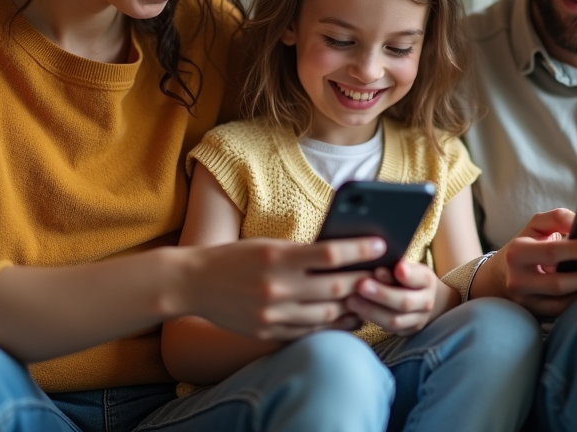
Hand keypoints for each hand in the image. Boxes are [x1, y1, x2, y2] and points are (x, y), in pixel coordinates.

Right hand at [188, 236, 385, 341]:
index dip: (360, 249)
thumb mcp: (268, 245)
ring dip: (353, 307)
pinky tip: (346, 317)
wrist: (192, 283)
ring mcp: (272, 314)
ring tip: (370, 297)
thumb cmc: (236, 257)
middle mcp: (276, 287)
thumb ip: (301, 251)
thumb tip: (342, 254)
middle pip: (335, 287)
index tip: (382, 244)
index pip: (331, 254)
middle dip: (364, 280)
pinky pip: (308, 332)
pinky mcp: (267, 332)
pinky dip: (331, 326)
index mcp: (277, 258)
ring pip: (327, 314)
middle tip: (385, 274)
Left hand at [346, 261, 448, 335]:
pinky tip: (356, 312)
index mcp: (427, 280)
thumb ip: (393, 267)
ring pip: (395, 320)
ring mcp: (418, 320)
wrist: (424, 299)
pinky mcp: (407, 332)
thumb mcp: (406, 267)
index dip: (409, 274)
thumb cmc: (408, 276)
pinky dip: (371, 320)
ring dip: (371, 311)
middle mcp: (426, 301)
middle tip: (361, 286)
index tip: (398, 267)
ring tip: (352, 301)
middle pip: (404, 301)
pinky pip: (388, 329)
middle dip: (382, 294)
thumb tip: (377, 270)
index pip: (419, 277)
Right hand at [473, 209, 576, 316]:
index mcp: (517, 252)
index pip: (549, 252)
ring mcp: (526, 300)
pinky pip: (562, 311)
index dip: (574, 250)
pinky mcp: (535, 313)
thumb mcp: (536, 226)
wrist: (503, 274)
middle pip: (556, 283)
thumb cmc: (528, 244)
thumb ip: (557, 218)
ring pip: (560, 302)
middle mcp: (518, 279)